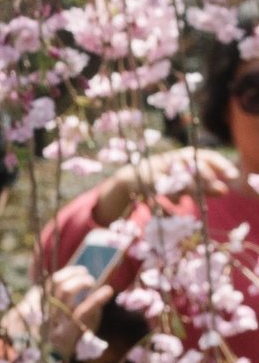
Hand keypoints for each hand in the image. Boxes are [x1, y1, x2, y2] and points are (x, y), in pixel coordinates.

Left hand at [34, 262, 116, 362]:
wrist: (37, 350)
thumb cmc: (68, 342)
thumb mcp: (83, 335)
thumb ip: (91, 315)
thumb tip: (103, 292)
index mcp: (66, 335)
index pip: (81, 313)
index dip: (95, 300)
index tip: (108, 290)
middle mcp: (50, 321)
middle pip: (66, 292)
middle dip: (81, 282)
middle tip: (91, 281)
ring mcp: (38, 310)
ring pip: (54, 283)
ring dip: (71, 273)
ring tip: (83, 272)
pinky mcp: (30, 302)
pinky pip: (42, 281)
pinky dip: (54, 272)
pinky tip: (70, 269)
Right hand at [94, 147, 239, 227]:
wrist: (129, 180)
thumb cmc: (163, 180)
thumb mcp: (185, 182)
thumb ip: (204, 186)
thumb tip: (225, 191)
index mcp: (183, 156)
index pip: (205, 155)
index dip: (221, 164)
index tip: (233, 176)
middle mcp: (171, 158)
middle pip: (193, 165)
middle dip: (207, 177)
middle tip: (219, 191)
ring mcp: (157, 168)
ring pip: (178, 177)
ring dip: (189, 190)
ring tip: (191, 200)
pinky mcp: (145, 180)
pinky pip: (162, 190)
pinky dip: (169, 199)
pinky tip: (172, 207)